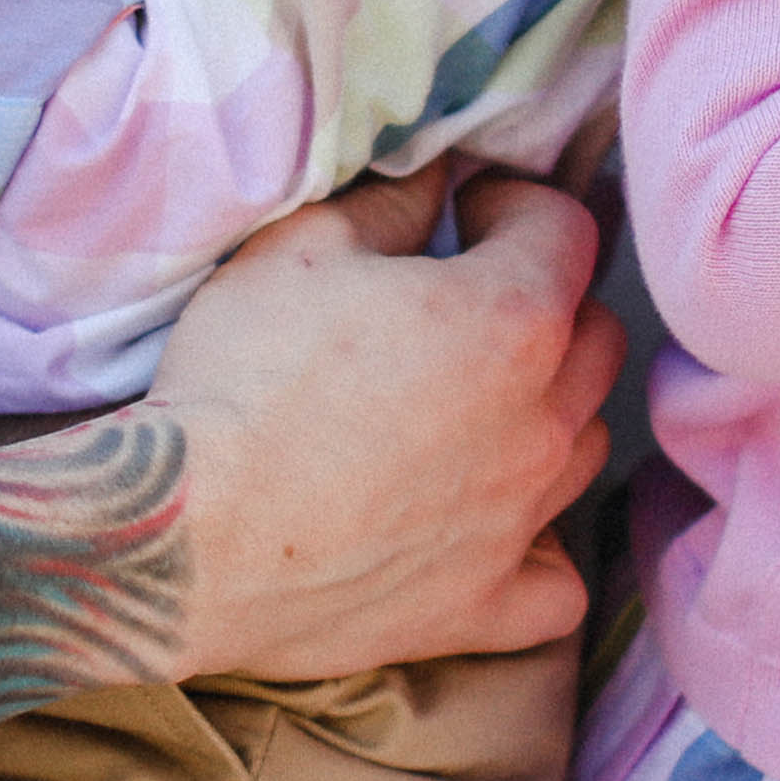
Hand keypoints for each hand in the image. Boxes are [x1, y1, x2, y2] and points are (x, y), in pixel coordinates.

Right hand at [143, 165, 615, 689]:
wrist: (183, 536)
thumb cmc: (240, 380)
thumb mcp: (299, 249)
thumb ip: (391, 200)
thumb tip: (439, 174)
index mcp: (509, 319)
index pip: (567, 231)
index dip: (517, 207)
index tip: (469, 215)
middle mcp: (539, 422)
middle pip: (596, 339)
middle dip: (548, 303)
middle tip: (473, 303)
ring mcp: (519, 521)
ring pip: (585, 445)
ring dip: (548, 414)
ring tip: (475, 408)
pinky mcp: (483, 606)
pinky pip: (560, 582)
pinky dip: (540, 549)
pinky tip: (494, 527)